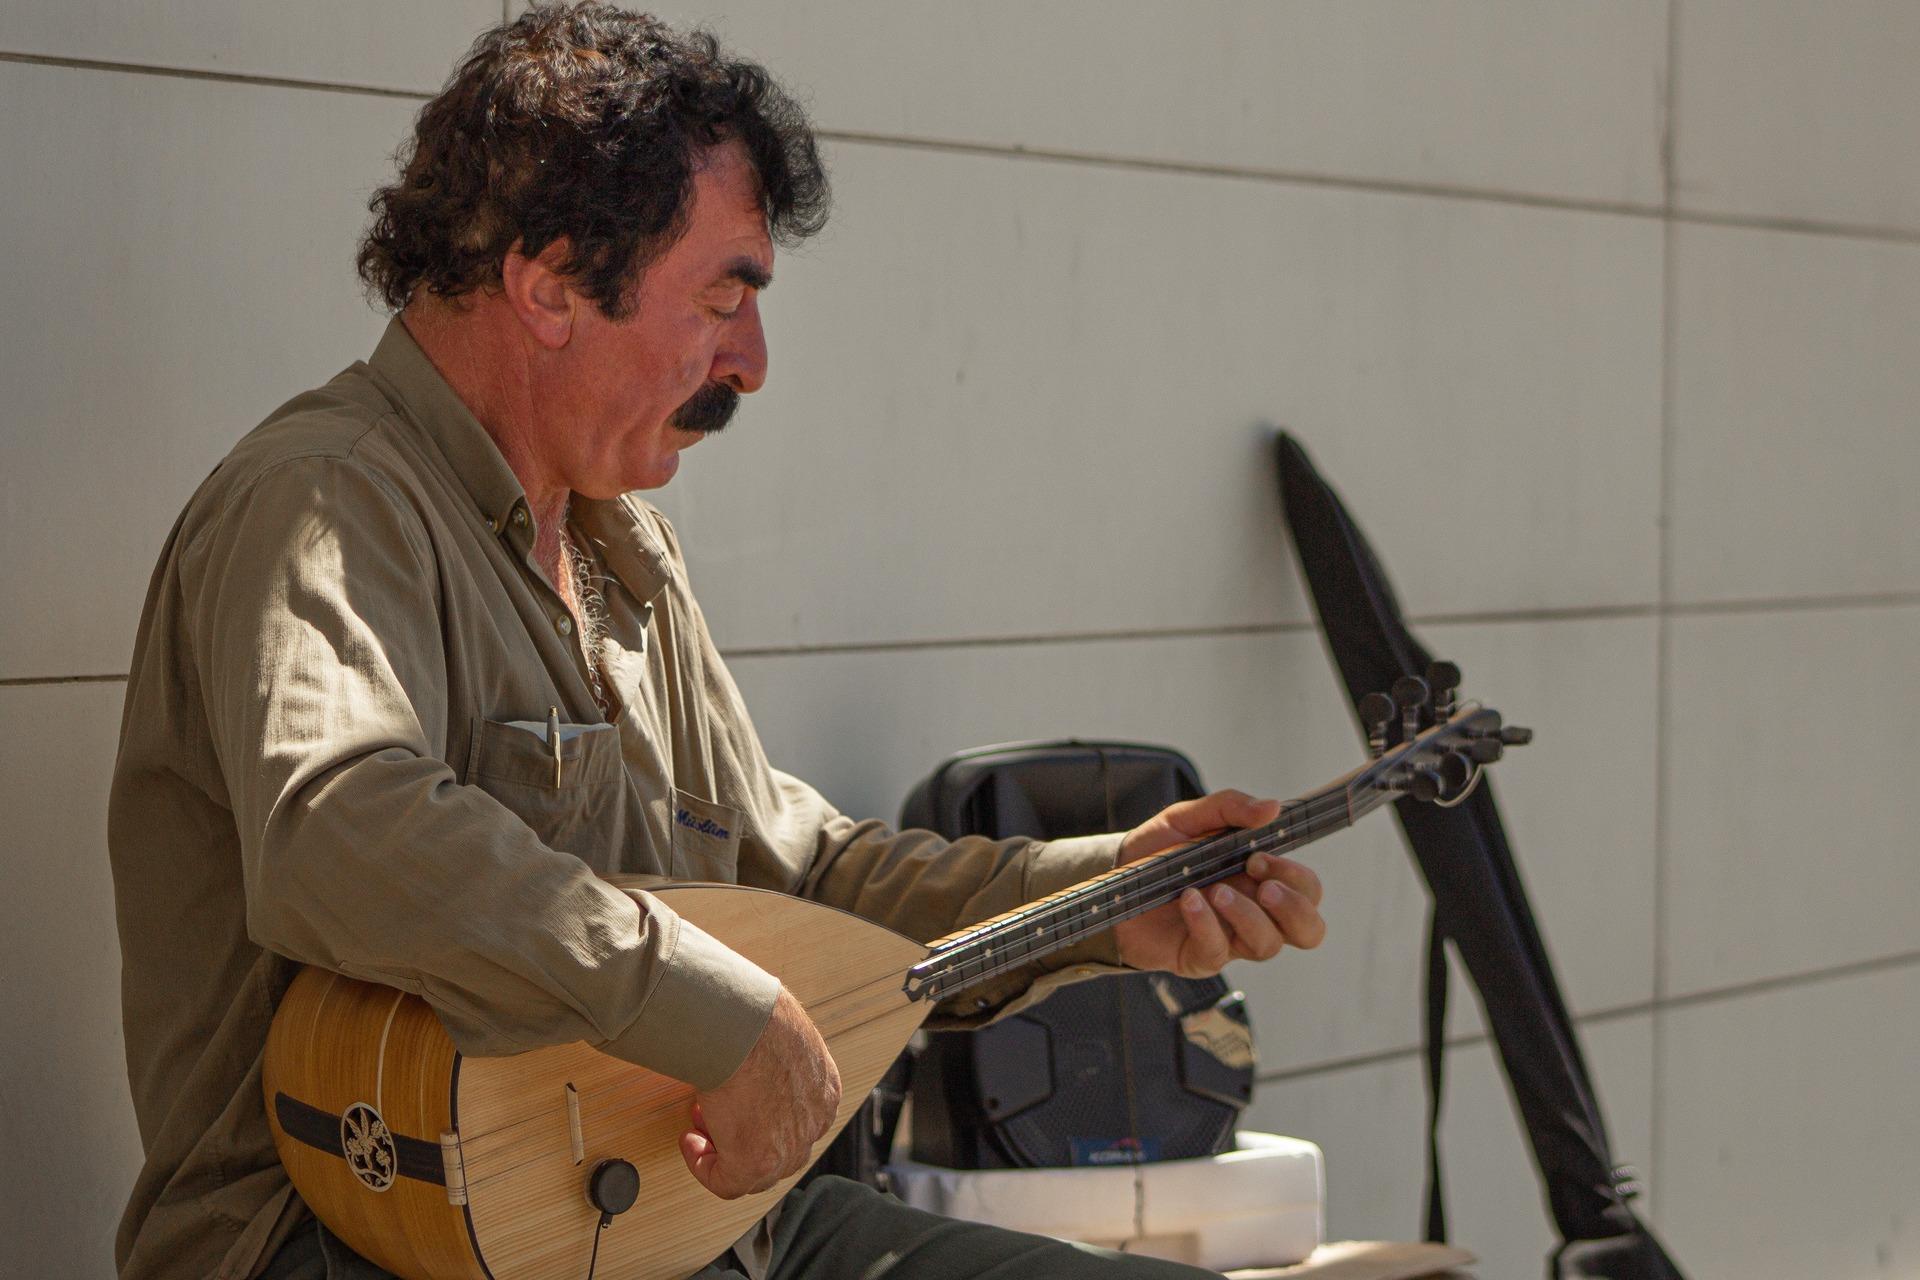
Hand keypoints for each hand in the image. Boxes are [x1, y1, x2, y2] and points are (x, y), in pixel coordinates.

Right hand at [679, 987, 840, 1198]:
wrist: (745, 1028)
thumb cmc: (756, 1018)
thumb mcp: (780, 1036)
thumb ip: (774, 1055)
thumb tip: (749, 1050)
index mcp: (824, 1090)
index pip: (798, 1120)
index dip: (761, 1116)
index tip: (734, 1101)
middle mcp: (813, 1122)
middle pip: (781, 1150)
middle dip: (743, 1136)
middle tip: (713, 1115)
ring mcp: (788, 1148)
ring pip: (756, 1172)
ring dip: (723, 1153)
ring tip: (698, 1129)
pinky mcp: (755, 1164)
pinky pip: (727, 1183)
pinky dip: (703, 1167)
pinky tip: (690, 1143)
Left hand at [1111, 789, 1326, 976]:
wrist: (1112, 876)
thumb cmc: (1158, 851)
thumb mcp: (1190, 817)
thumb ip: (1231, 807)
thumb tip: (1273, 807)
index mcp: (1261, 880)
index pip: (1308, 890)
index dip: (1296, 879)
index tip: (1261, 857)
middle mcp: (1254, 913)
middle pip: (1309, 930)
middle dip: (1294, 907)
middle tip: (1262, 884)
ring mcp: (1229, 939)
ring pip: (1268, 945)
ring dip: (1247, 915)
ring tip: (1216, 890)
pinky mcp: (1199, 957)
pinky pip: (1217, 952)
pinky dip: (1206, 924)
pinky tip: (1188, 901)